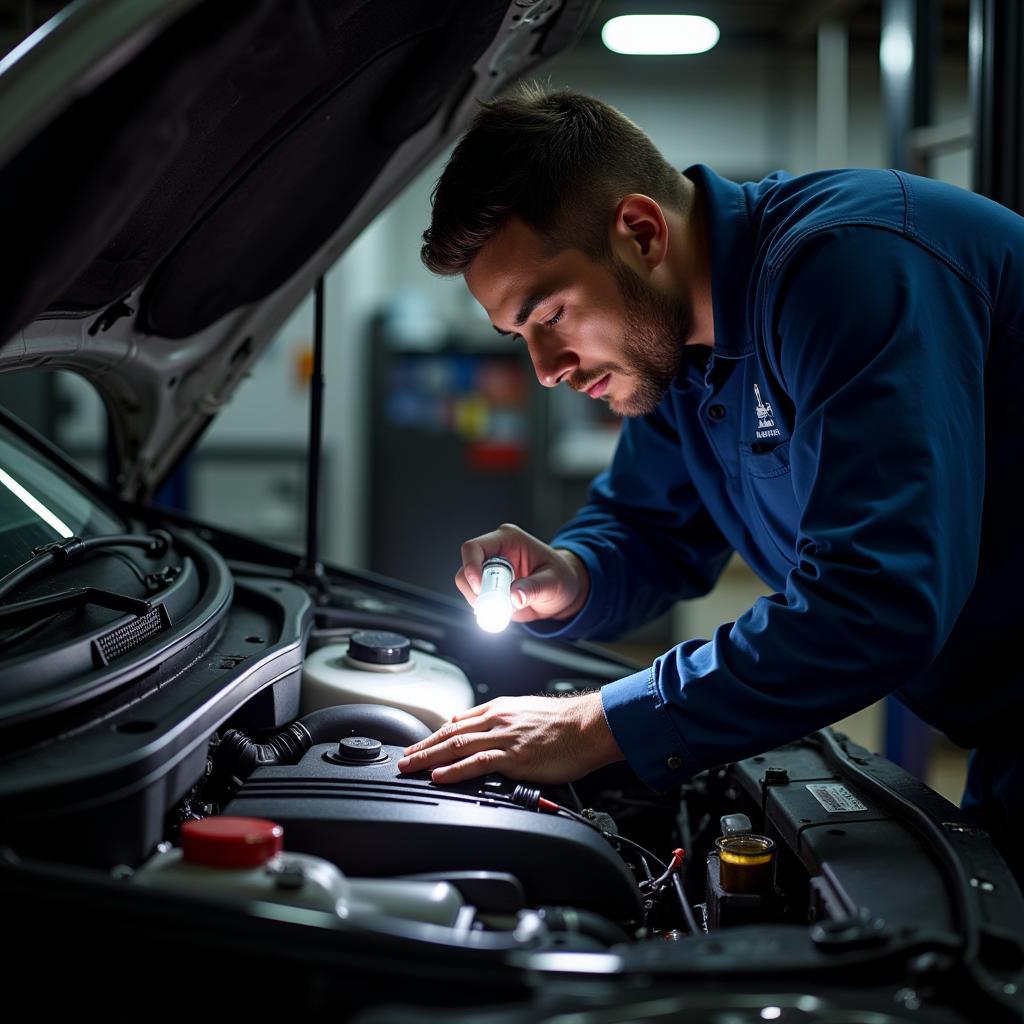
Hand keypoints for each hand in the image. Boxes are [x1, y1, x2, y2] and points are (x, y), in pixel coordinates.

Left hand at [397, 692, 623, 784]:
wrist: (588, 726)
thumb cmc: (566, 723)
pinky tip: (440, 776)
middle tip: (404, 758)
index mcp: (500, 709)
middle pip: (450, 733)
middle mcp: (497, 720)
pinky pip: (477, 762)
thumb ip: (505, 721)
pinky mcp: (514, 756)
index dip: (435, 734)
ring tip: (410, 767)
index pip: (459, 721)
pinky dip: (455, 770)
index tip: (420, 744)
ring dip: (429, 757)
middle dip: (423, 746)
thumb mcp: (528, 712)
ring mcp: (504, 738)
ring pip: (457, 746)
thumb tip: (488, 729)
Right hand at [456, 523, 589, 623]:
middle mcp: (494, 552)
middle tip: (499, 606)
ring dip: (479, 602)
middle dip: (477, 591)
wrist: (562, 591)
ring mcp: (489, 570)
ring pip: (466, 586)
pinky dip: (483, 609)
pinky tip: (504, 613)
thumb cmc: (562, 578)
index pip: (475, 548)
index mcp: (509, 539)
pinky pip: (475, 598)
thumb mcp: (554, 582)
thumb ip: (534, 588)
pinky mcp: (488, 587)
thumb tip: (514, 597)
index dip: (471, 567)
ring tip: (506, 610)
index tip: (480, 589)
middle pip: (466, 569)